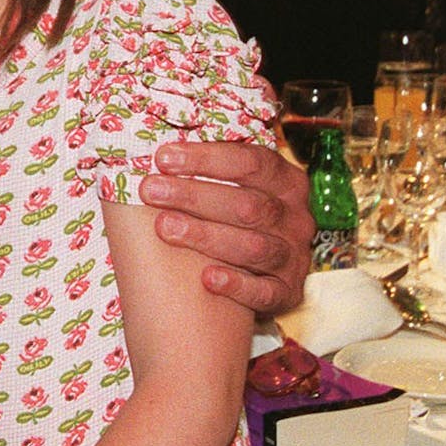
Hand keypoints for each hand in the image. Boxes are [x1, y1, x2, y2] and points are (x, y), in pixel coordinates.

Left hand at [139, 142, 313, 314]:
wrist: (258, 276)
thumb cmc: (230, 217)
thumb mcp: (232, 188)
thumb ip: (206, 170)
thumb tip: (156, 152)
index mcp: (285, 182)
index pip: (251, 162)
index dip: (206, 159)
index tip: (163, 158)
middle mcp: (295, 218)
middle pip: (248, 205)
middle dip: (194, 196)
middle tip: (150, 190)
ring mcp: (293, 257)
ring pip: (253, 246)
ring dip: (206, 235)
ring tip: (163, 226)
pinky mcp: (287, 293)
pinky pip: (265, 292)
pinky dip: (237, 285)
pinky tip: (207, 278)